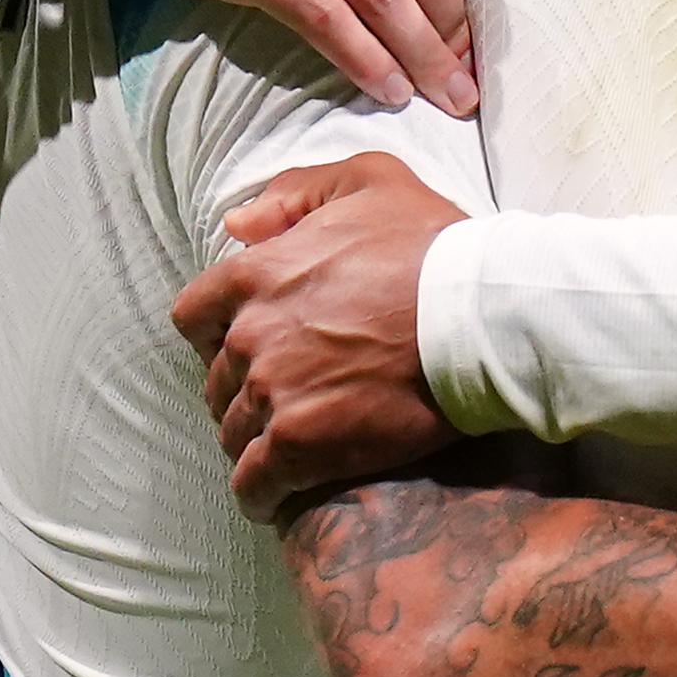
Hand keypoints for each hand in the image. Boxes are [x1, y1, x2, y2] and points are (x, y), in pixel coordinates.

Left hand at [180, 152, 472, 513]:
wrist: (482, 316)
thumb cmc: (436, 247)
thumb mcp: (371, 179)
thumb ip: (296, 191)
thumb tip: (237, 224)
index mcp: (255, 274)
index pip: (194, 317)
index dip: (220, 336)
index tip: (254, 348)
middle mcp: (250, 335)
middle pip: (216, 381)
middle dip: (243, 392)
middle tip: (286, 400)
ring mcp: (271, 391)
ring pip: (233, 433)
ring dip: (255, 442)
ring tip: (290, 450)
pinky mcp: (299, 444)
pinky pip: (255, 483)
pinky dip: (261, 494)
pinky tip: (279, 498)